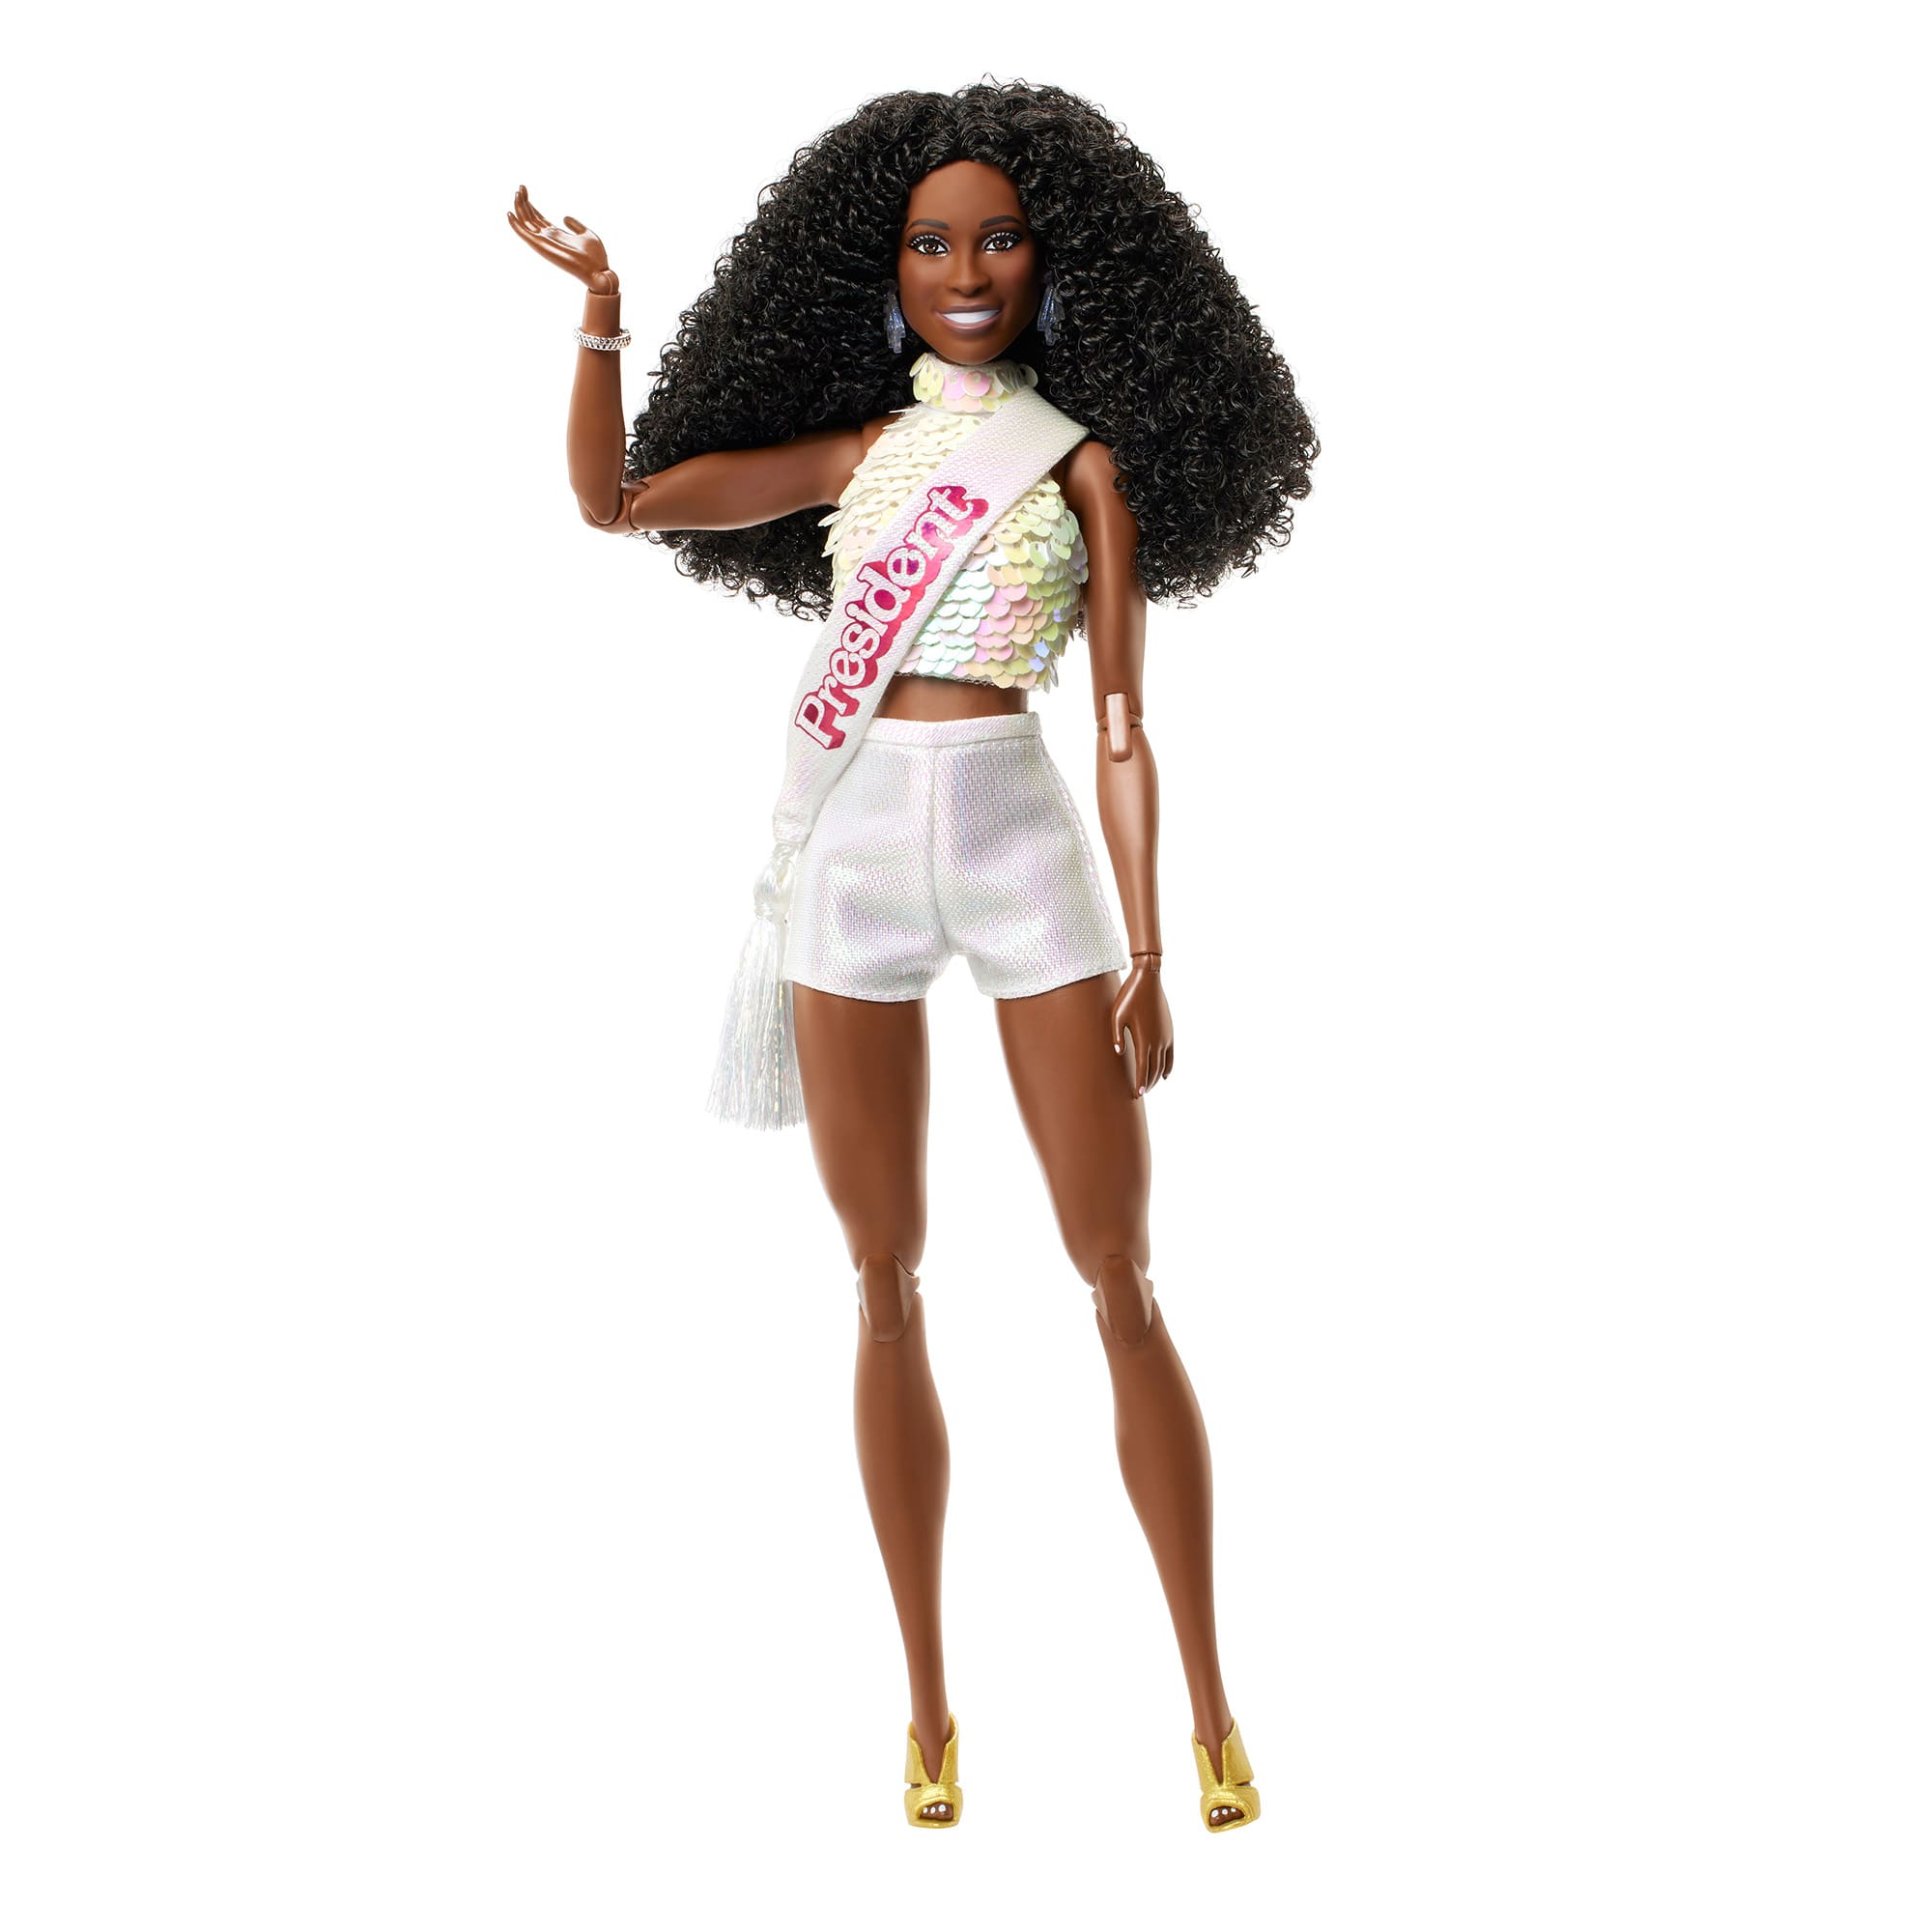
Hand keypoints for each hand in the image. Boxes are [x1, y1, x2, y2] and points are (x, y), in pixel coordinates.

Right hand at [506, 184, 616, 293]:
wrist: (599, 271)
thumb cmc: (595, 257)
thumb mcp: (586, 234)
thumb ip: (574, 225)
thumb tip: (564, 216)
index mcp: (556, 235)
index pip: (538, 218)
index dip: (531, 205)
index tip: (525, 190)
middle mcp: (548, 238)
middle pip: (530, 218)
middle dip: (524, 202)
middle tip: (521, 187)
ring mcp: (544, 242)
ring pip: (526, 223)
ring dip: (520, 208)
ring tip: (517, 192)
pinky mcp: (542, 247)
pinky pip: (525, 235)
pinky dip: (516, 225)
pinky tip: (510, 214)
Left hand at [1110, 959, 1172, 1096]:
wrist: (1148, 980)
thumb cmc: (1129, 997)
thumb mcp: (1116, 1015)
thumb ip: (1117, 1036)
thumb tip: (1120, 1053)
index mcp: (1143, 1039)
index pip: (1142, 1069)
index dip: (1139, 1083)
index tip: (1137, 1094)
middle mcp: (1157, 1041)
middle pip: (1153, 1070)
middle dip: (1147, 1083)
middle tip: (1139, 1093)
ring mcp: (1165, 1037)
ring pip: (1163, 1065)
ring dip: (1156, 1077)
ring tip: (1148, 1086)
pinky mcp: (1170, 1032)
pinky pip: (1171, 1055)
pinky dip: (1168, 1067)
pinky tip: (1164, 1075)